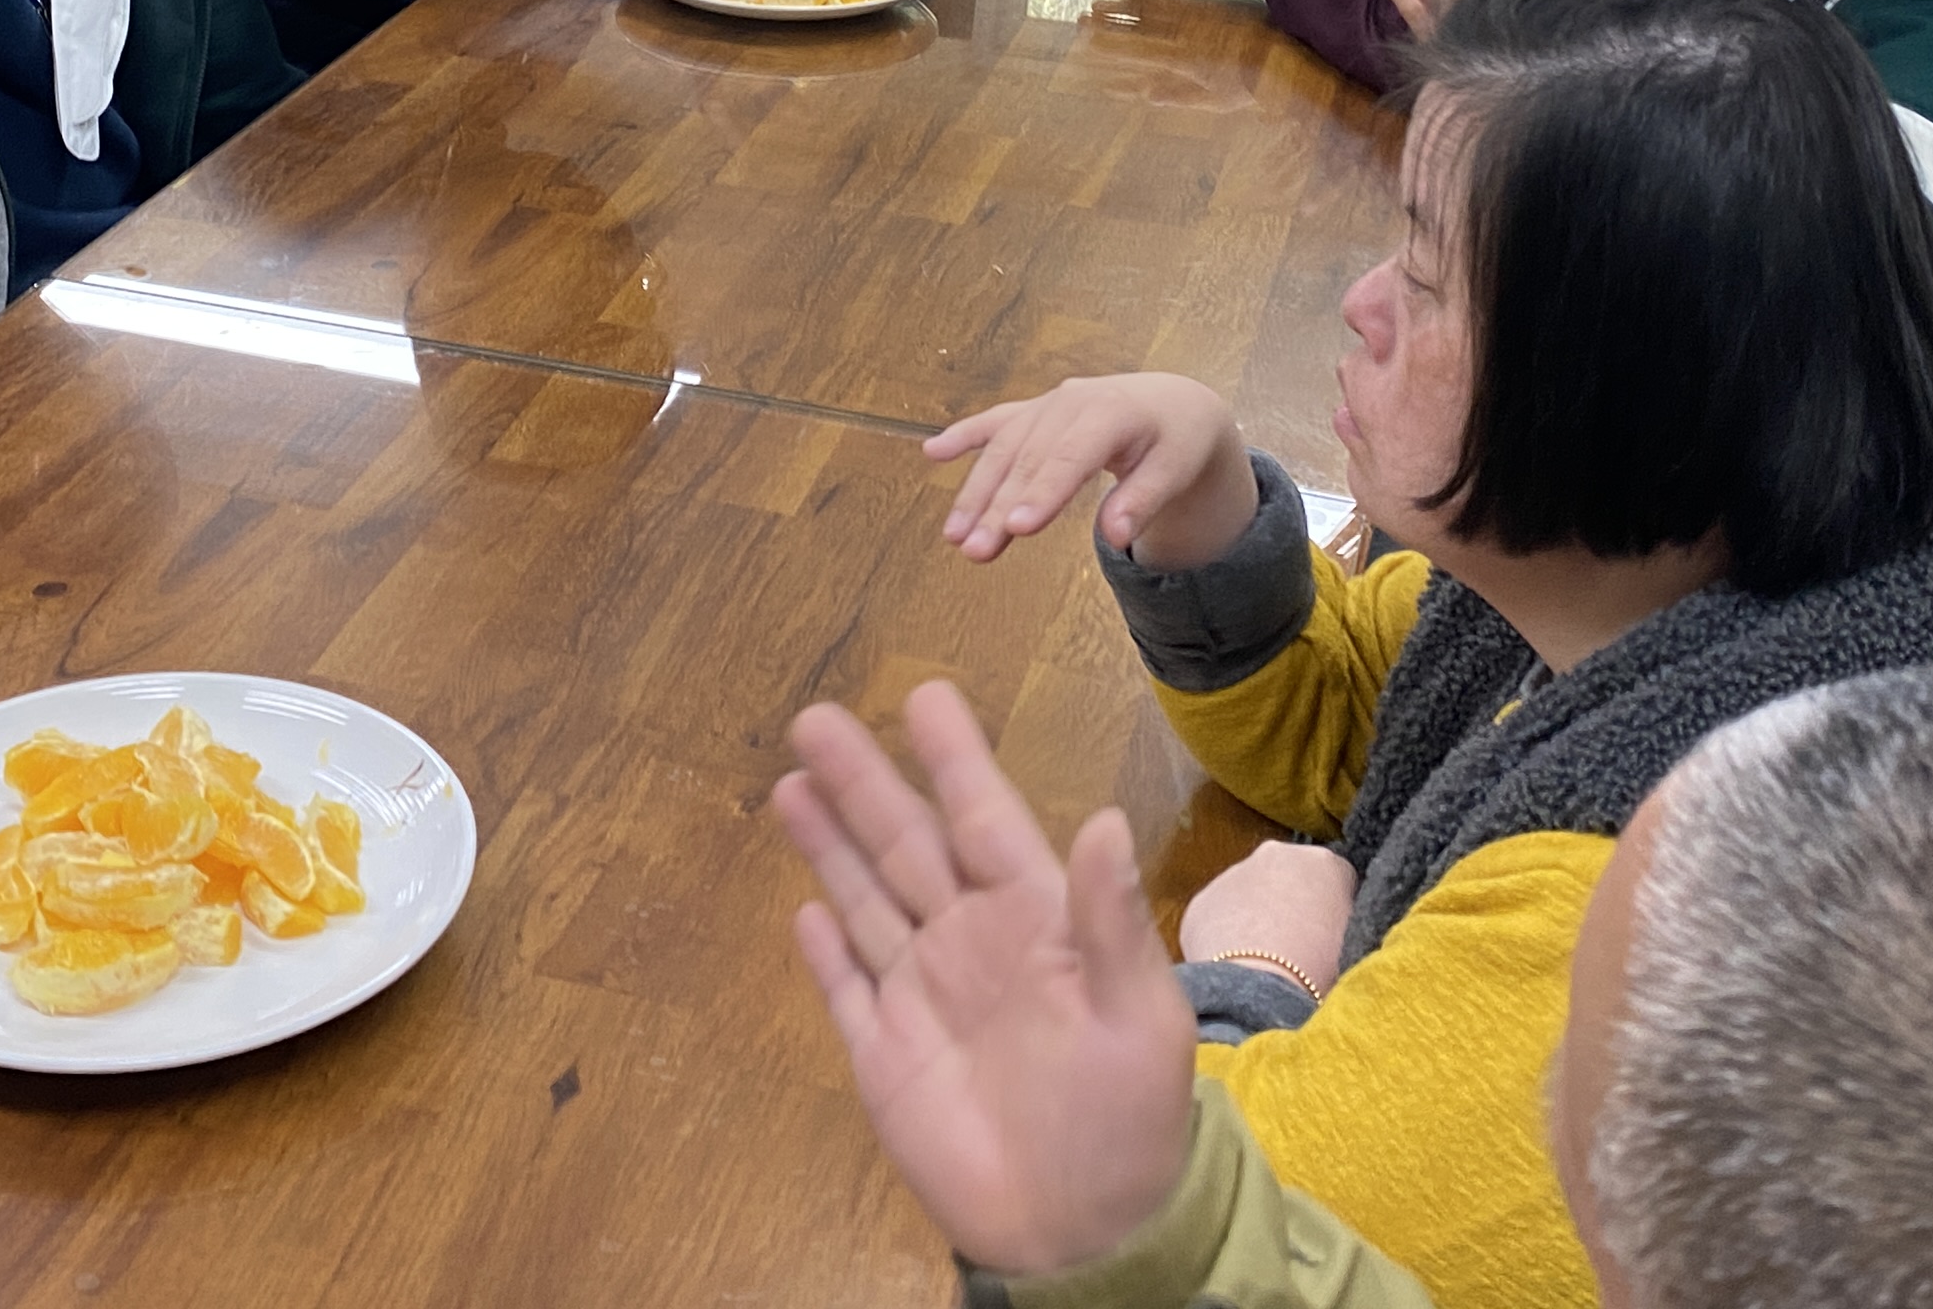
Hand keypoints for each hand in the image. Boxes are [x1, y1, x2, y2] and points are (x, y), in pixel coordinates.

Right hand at [774, 684, 1194, 1280]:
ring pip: (866, 901)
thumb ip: (1113, 923)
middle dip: (861, 782)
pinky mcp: (886, 1058)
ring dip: (828, 844)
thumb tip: (1106, 822)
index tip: (923, 695)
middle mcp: (972, 944)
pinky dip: (823, 951)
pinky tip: (801, 908)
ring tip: (790, 784)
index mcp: (1036, 922)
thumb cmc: (1131, 1124)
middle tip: (815, 718)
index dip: (954, 761)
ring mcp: (924, 998)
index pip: (985, 821)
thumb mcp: (1142, 1019)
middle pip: (904, 846)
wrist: (1086, 1236)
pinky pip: (847, 990)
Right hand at [927, 371, 1255, 568]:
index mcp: (1110, 412)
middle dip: (999, 506)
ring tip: (954, 534)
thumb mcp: (1175, 470)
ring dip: (976, 490)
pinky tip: (933, 452)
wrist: (1170, 404)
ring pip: (1004, 448)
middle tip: (975, 551)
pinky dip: (964, 436)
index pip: (1071, 458)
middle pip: (1028, 460)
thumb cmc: (1175, 440)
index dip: (1043, 493)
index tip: (1018, 528)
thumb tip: (1117, 538)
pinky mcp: (1034, 411)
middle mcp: (1071, 402)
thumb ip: (1143, 501)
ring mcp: (1048, 406)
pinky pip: (995, 422)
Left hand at [1176, 841, 1356, 996]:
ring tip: (1262, 960)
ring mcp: (1233, 873)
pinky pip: (1218, 916)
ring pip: (1249, 892)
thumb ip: (1344, 919)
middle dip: (1291, 902)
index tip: (1331, 935)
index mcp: (1325, 863)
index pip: (1337, 879)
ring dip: (1255, 915)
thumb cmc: (1320, 971)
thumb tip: (1334, 923)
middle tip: (1296, 946)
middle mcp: (1277, 854)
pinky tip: (1232, 965)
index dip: (1334, 909)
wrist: (1260, 991)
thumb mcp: (1353, 942)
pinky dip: (1224, 935)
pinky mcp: (1201, 900)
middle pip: (1288, 876)